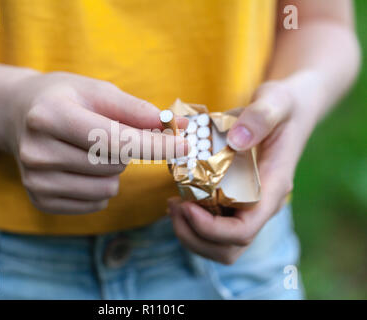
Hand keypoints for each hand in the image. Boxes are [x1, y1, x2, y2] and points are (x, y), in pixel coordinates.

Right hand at [1, 72, 187, 213]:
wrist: (18, 115)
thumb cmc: (63, 98)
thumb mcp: (97, 90)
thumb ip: (137, 109)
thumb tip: (179, 126)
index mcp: (50, 115)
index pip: (115, 139)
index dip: (155, 145)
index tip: (184, 145)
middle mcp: (37, 151)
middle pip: (114, 164)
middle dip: (127, 151)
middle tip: (109, 133)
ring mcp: (35, 180)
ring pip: (107, 188)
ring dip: (115, 170)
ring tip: (93, 150)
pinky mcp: (40, 200)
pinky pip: (95, 203)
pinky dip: (101, 187)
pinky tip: (84, 168)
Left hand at [169, 79, 313, 263]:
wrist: (289, 111)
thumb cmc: (283, 106)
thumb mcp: (275, 101)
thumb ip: (260, 117)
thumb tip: (237, 140)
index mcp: (273, 188)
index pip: (244, 230)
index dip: (212, 228)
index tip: (187, 206)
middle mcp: (261, 205)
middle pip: (228, 248)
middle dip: (194, 236)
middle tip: (174, 206)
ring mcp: (248, 206)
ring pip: (219, 244)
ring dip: (190, 233)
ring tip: (173, 204)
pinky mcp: (236, 200)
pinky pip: (213, 227)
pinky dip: (191, 222)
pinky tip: (178, 198)